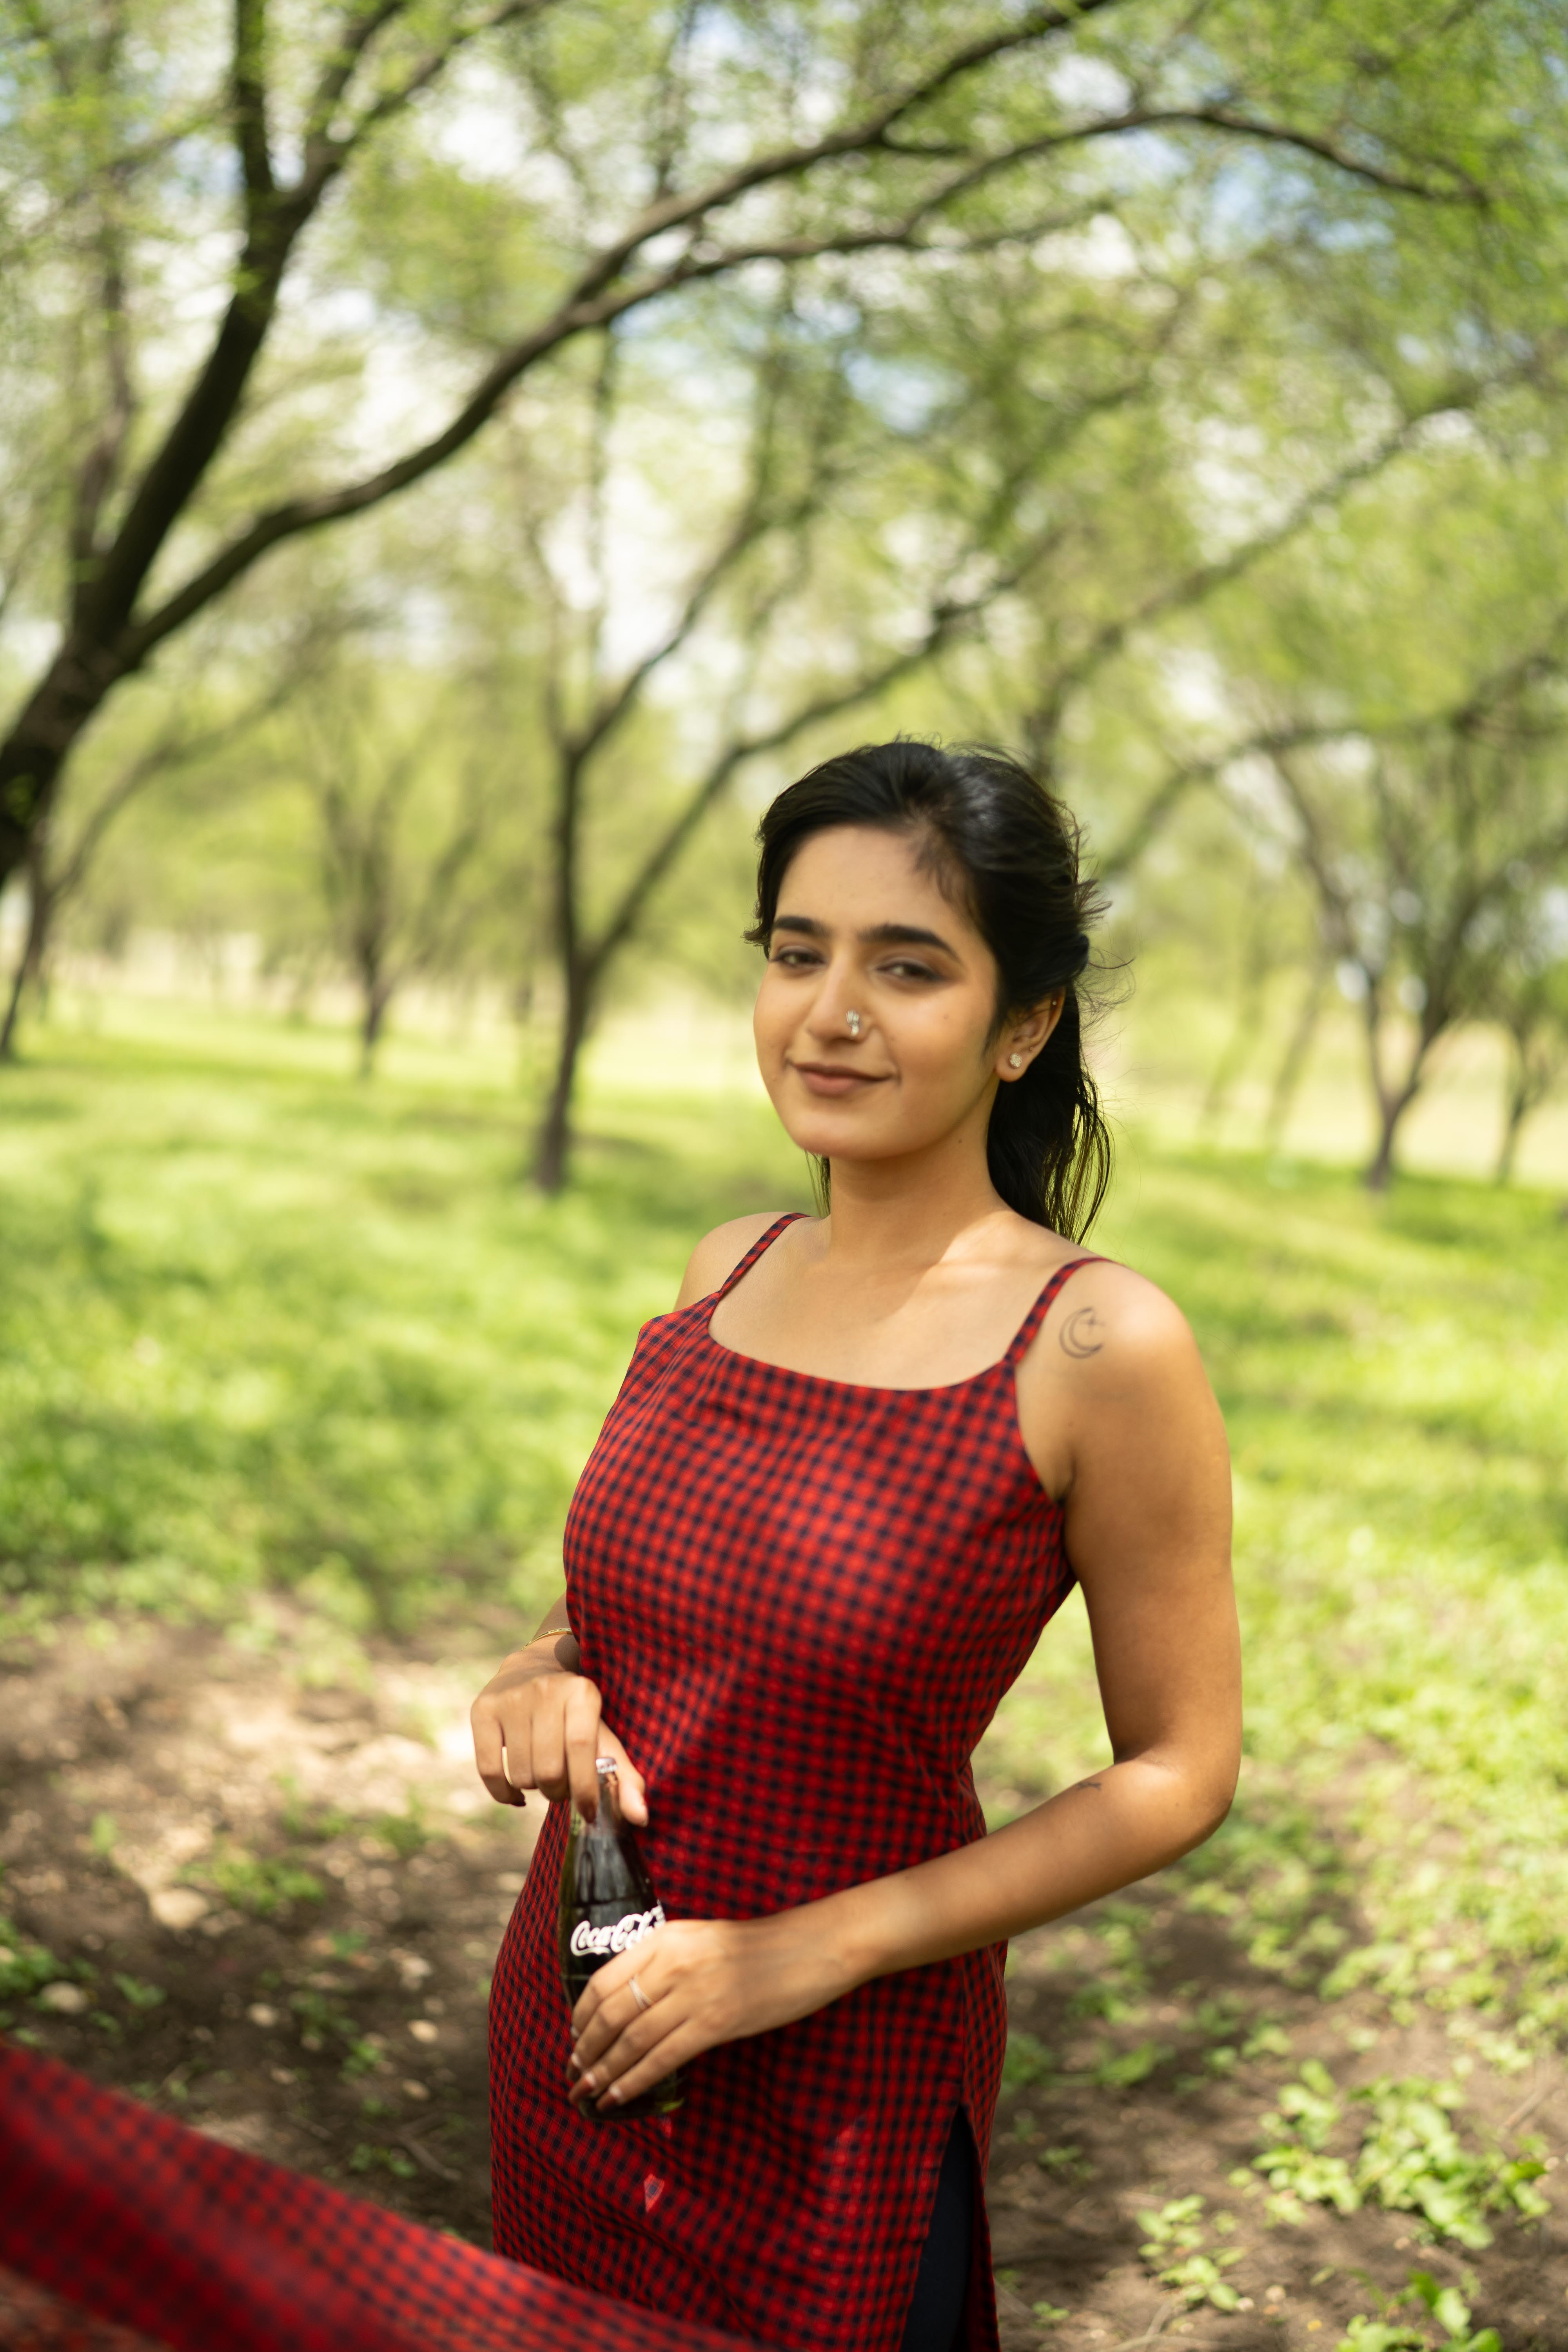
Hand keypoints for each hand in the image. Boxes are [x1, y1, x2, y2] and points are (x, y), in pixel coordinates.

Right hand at [469, 1641, 646, 1825]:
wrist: (531, 1671)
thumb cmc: (574, 1716)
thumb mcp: (603, 1736)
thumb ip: (624, 1777)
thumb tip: (640, 1818)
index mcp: (582, 1693)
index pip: (582, 1748)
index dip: (585, 1788)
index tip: (589, 1812)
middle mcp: (546, 1690)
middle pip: (549, 1769)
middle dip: (557, 1791)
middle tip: (561, 1785)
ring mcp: (511, 1699)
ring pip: (521, 1773)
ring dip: (533, 1788)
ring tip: (542, 1774)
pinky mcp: (483, 1709)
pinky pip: (489, 1771)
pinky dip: (504, 1793)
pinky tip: (516, 1791)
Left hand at [567, 1909, 849, 2113]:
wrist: (809, 1948)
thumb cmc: (759, 1947)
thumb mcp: (702, 1940)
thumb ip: (666, 1962)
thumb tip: (630, 2002)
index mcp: (668, 1937)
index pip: (606, 1978)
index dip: (583, 2013)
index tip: (574, 2034)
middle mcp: (674, 1961)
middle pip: (614, 2012)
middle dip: (587, 2047)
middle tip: (574, 2072)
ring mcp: (695, 1993)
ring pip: (633, 2039)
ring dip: (604, 2069)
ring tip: (588, 2090)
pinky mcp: (716, 2023)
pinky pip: (663, 2058)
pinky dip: (635, 2080)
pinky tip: (619, 2096)